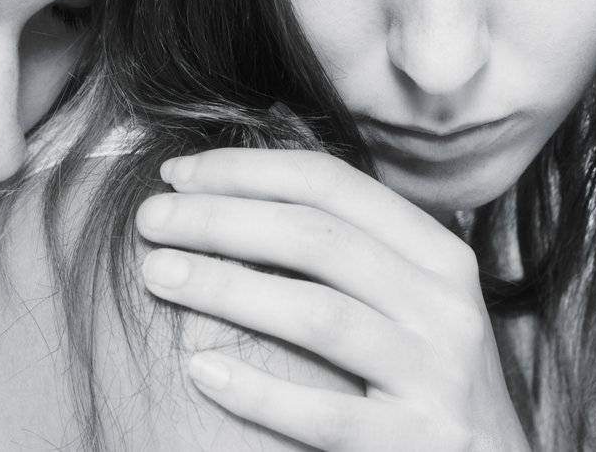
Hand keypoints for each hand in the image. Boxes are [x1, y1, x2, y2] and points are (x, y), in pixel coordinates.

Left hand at [135, 148, 530, 451]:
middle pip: (315, 238)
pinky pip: (325, 415)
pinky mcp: (416, 444)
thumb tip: (237, 190)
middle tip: (150, 219)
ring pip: (317, 314)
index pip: (332, 184)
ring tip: (157, 274)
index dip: (247, 170)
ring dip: (225, 286)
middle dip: (220, 218)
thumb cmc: (429, 377)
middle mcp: (445, 306)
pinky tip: (201, 370)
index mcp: (439, 255)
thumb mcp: (413, 300)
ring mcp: (436, 376)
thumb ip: (351, 249)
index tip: (178, 173)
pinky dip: (259, 391)